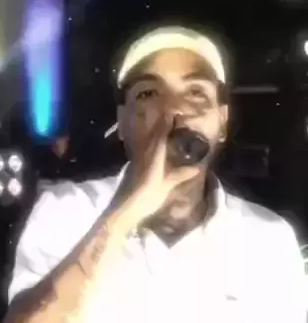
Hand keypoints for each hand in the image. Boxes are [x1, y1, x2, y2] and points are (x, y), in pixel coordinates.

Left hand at [121, 115, 202, 229]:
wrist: (125, 210)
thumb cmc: (146, 198)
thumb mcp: (166, 187)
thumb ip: (179, 175)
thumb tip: (197, 167)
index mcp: (153, 158)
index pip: (160, 136)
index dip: (166, 123)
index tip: (173, 112)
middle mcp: (143, 155)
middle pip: (152, 136)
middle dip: (160, 124)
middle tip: (169, 114)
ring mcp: (136, 161)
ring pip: (146, 143)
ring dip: (154, 133)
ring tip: (162, 125)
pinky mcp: (132, 168)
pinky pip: (142, 151)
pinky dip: (149, 144)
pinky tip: (153, 145)